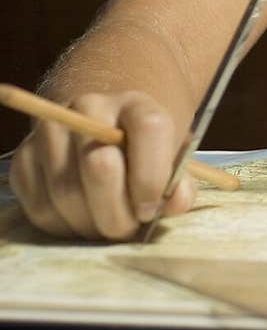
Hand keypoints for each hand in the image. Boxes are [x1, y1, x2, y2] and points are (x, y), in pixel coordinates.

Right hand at [9, 90, 195, 240]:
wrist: (101, 128)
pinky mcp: (24, 159)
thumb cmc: (141, 152)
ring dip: (90, 224)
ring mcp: (51, 131)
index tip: (151, 209)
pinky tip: (81, 219)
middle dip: (117, 213)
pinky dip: (63, 226)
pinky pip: (40, 208)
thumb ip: (178, 181)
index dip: (152, 177)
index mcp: (135, 103)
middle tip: (127, 227)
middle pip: (99, 166)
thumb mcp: (169, 158)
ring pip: (66, 193)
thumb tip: (176, 200)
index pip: (149, 129)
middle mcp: (88, 108)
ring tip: (107, 224)